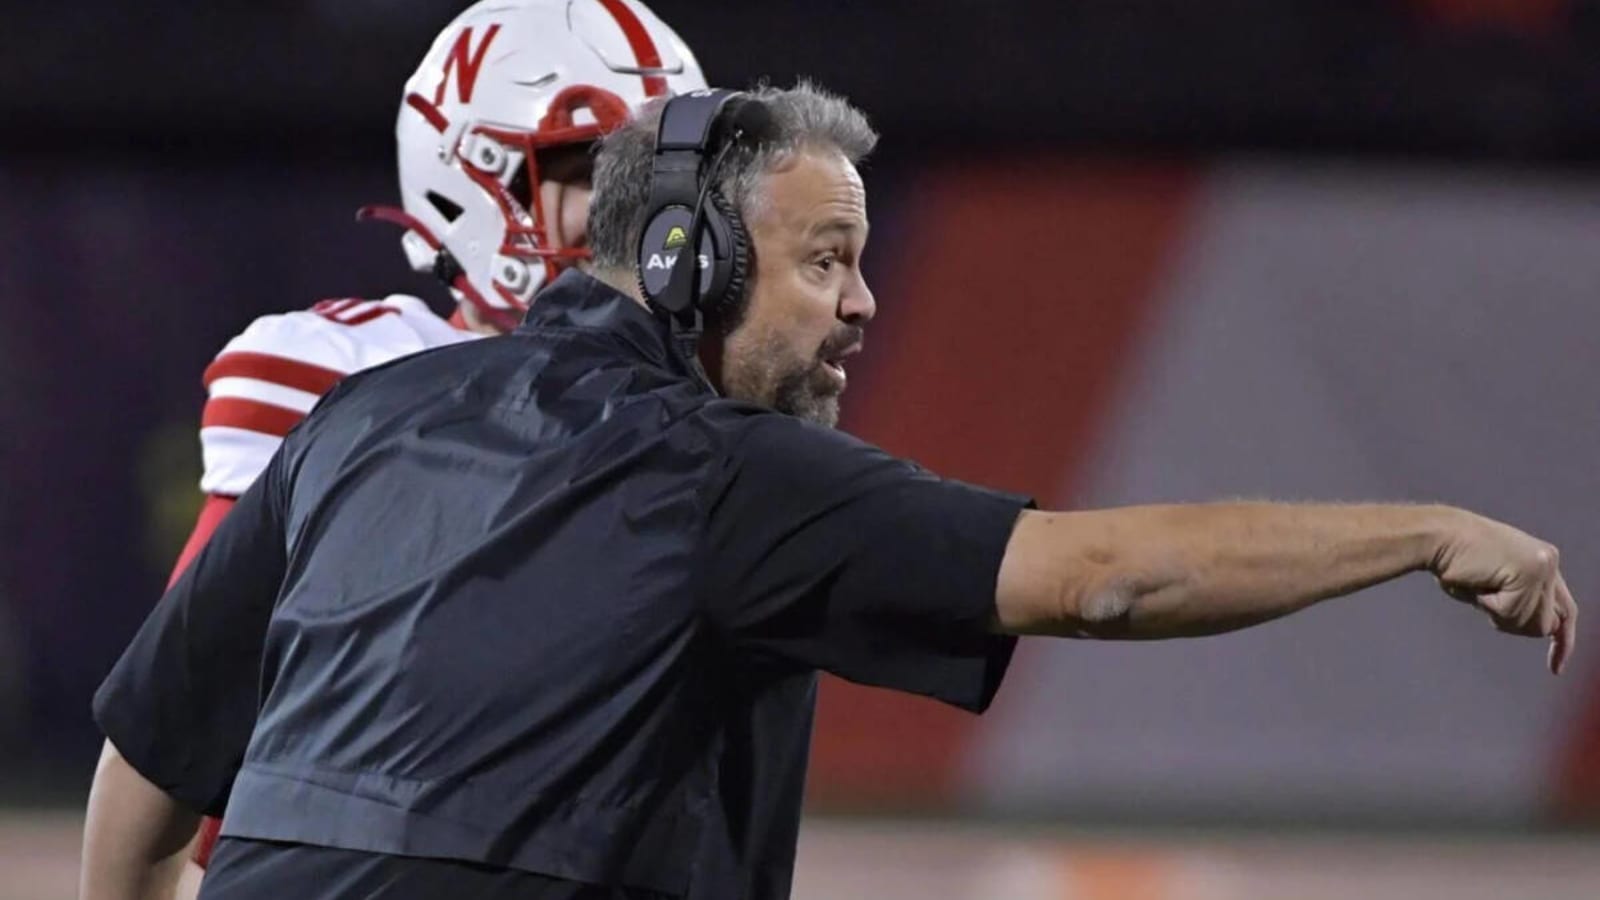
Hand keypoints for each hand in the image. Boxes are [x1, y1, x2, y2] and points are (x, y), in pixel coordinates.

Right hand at [1432, 510, 1577, 674]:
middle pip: (1547, 625)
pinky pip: (1513, 612)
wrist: (1436, 536)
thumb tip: (1541, 629)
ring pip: (1533, 623)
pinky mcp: (1531, 572)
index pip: (1566, 611)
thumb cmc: (1453, 561)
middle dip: (1513, 623)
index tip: (1556, 668)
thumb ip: (1518, 603)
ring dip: (1499, 614)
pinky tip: (1480, 585)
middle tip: (1486, 598)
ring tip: (1481, 586)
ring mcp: (1543, 566)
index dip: (1562, 642)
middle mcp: (1550, 561)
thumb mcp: (1493, 587)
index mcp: (1543, 562)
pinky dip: (1490, 606)